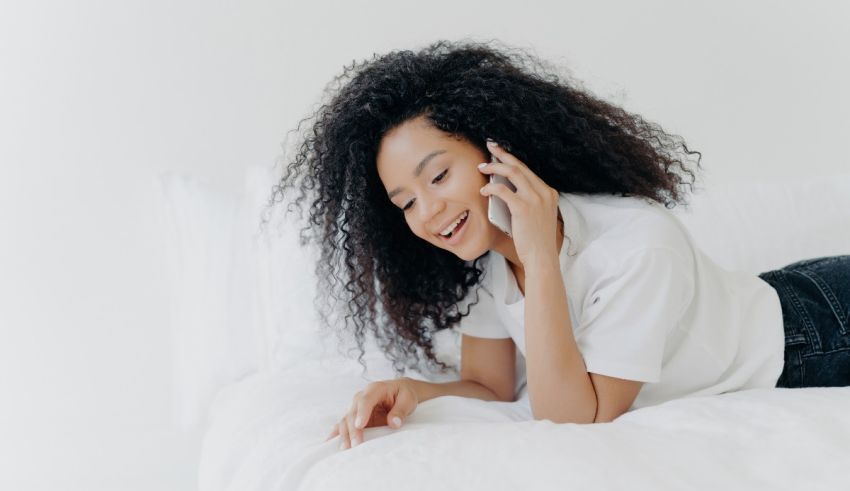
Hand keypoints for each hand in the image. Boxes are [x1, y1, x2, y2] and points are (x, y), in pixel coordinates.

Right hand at [324, 377, 418, 449]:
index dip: (362, 413)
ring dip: (344, 433)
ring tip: (345, 448)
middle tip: (356, 445)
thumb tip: (393, 423)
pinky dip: (337, 432)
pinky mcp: (356, 416)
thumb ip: (400, 411)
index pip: (366, 400)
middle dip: (353, 429)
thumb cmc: (404, 394)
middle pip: (353, 412)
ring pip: (346, 419)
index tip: (360, 426)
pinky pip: (344, 423)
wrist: (401, 391)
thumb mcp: (408, 399)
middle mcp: (362, 396)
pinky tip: (330, 441)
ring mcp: (357, 406)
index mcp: (375, 389)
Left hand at [479, 139, 560, 266]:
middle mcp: (544, 192)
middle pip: (520, 166)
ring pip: (512, 172)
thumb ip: (527, 202)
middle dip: (503, 154)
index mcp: (549, 193)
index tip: (501, 154)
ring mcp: (535, 198)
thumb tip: (503, 190)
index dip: (513, 160)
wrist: (542, 258)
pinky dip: (491, 187)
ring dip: (494, 166)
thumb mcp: (538, 216)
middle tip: (490, 147)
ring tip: (482, 167)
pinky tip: (483, 189)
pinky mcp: (523, 207)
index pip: (528, 171)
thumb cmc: (536, 241)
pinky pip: (502, 190)